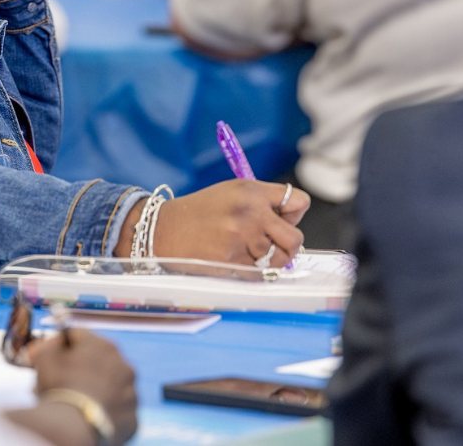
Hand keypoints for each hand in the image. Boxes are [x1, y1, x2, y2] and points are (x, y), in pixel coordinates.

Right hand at [29, 330, 137, 445]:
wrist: (74, 425)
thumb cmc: (59, 386)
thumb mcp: (45, 356)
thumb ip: (46, 347)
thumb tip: (43, 350)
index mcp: (105, 346)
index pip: (79, 337)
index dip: (58, 345)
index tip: (44, 355)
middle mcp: (124, 367)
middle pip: (97, 363)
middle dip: (78, 369)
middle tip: (59, 381)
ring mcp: (131, 395)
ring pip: (109, 388)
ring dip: (93, 391)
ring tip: (71, 403)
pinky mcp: (132, 420)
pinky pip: (115, 412)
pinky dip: (102, 413)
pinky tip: (86, 417)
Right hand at [142, 179, 310, 267]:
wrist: (164, 229)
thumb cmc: (199, 213)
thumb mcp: (231, 193)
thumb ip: (262, 202)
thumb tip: (291, 223)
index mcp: (251, 191)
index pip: (299, 201)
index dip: (292, 214)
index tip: (280, 220)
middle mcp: (250, 211)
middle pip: (295, 238)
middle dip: (287, 245)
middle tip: (270, 245)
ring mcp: (241, 237)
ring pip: (278, 259)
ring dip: (267, 260)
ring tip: (245, 251)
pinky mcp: (232, 259)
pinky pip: (259, 273)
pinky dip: (251, 271)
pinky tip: (233, 259)